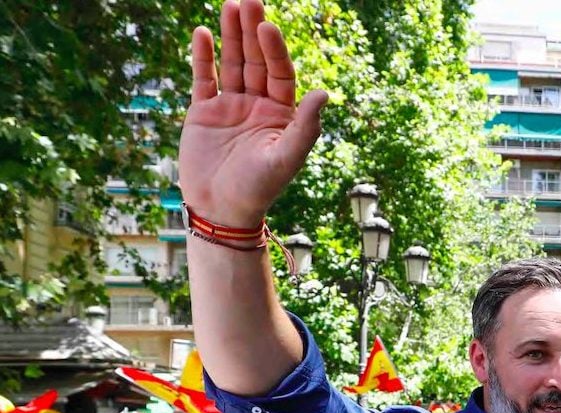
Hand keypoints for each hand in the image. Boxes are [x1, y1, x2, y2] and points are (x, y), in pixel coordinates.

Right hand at [179, 0, 327, 226]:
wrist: (222, 210)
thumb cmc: (259, 188)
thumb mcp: (286, 158)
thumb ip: (305, 127)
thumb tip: (324, 93)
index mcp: (282, 114)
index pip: (279, 72)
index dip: (274, 49)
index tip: (268, 27)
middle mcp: (258, 105)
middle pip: (256, 60)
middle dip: (252, 31)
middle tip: (249, 0)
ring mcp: (230, 106)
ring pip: (231, 63)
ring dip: (231, 36)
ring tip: (230, 5)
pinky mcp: (203, 112)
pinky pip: (204, 78)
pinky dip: (203, 57)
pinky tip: (203, 33)